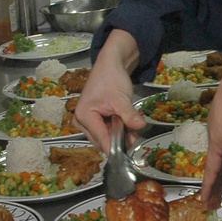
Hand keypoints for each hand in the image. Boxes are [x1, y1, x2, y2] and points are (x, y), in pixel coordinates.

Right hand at [73, 29, 144, 151]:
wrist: (110, 65)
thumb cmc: (111, 79)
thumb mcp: (121, 98)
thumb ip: (129, 115)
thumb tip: (140, 127)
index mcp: (84, 116)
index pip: (101, 139)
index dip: (115, 148)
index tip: (128, 155)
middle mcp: (81, 122)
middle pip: (101, 141)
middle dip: (118, 141)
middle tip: (135, 137)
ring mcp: (86, 122)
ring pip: (104, 137)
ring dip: (118, 136)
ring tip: (132, 129)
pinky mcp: (93, 120)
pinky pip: (105, 131)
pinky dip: (116, 131)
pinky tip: (126, 125)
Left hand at [200, 50, 221, 207]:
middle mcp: (220, 127)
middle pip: (221, 159)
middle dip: (220, 176)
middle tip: (219, 190)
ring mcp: (217, 136)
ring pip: (214, 168)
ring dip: (213, 187)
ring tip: (209, 202)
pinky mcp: (218, 145)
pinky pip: (212, 171)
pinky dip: (209, 186)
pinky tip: (206, 198)